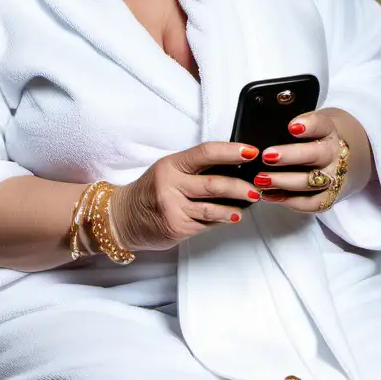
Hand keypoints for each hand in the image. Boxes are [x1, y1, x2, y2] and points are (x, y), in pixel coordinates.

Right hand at [109, 142, 266, 251]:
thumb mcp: (167, 171)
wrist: (123, 218)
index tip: (251, 152)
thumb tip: (234, 167)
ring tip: (247, 204)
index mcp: (171, 165)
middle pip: (214, 184)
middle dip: (241, 187)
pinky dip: (220, 220)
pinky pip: (207, 223)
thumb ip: (194, 168)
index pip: (206, 153)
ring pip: (213, 208)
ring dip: (235, 208)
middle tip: (257, 188)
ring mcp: (173, 209)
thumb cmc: (150, 192)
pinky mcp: (177, 228)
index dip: (231, 151)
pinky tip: (227, 216)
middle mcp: (170, 185)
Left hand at [251, 108, 366, 215]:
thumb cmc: (321, 139)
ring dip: (283, 181)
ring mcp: (334, 177)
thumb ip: (295, 125)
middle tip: (267, 156)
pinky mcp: (330, 196)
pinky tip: (269, 195)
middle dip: (290, 156)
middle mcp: (335, 154)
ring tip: (261, 179)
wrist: (351, 159)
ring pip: (310, 181)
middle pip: (315, 154)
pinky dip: (290, 201)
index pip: (322, 124)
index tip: (292, 126)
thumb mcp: (315, 124)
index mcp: (330, 130)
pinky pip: (311, 203)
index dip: (309, 125)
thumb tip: (264, 127)